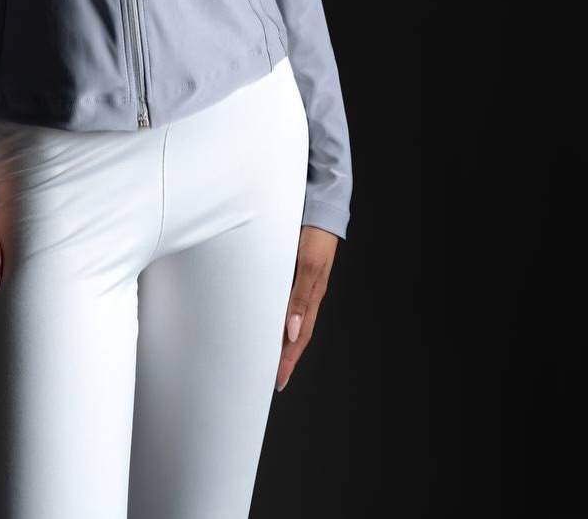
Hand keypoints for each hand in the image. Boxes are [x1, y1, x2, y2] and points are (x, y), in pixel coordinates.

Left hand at [276, 224, 338, 390]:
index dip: (288, 360)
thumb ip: (300, 296)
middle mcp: (307, 294)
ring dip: (280, 340)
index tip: (278, 381)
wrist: (319, 207)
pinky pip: (284, 301)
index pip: (299, 337)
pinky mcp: (294, 271)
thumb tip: (291, 331)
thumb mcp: (307, 265)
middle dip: (284, 357)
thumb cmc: (315, 235)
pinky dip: (276, 317)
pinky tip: (269, 321)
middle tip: (272, 378)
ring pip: (290, 320)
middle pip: (295, 334)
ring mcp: (301, 283)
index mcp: (312, 296)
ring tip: (268, 358)